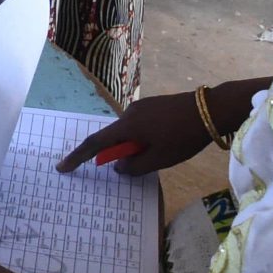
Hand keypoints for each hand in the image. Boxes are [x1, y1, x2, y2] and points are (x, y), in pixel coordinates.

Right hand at [58, 81, 267, 176]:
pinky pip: (140, 124)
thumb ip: (134, 166)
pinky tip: (163, 143)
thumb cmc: (183, 137)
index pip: (95, 144)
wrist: (211, 109)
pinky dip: (143, 137)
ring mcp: (142, 106)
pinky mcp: (153, 105)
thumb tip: (118, 166)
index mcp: (127, 126)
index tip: (62, 167)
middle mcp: (129, 113)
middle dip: (119, 153)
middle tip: (137, 164)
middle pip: (114, 137)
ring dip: (135, 146)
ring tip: (160, 154)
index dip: (78, 157)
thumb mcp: (159, 159)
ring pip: (129, 132)